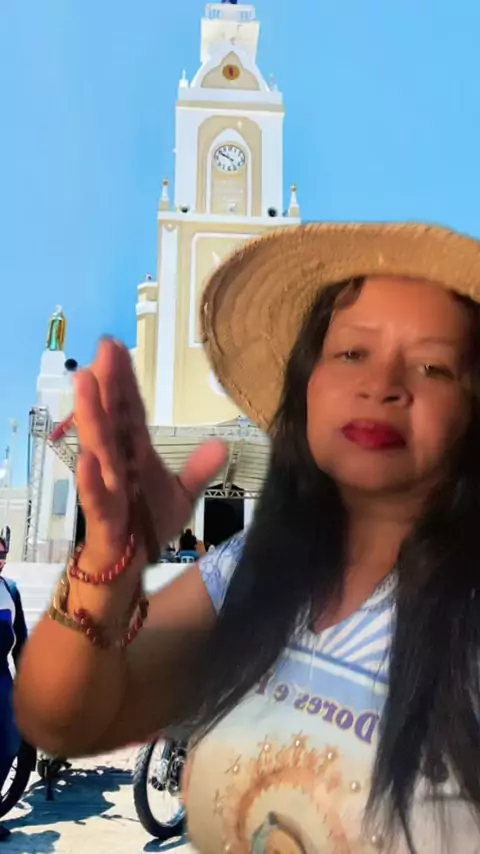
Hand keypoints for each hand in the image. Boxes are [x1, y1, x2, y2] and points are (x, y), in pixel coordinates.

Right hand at [75, 339, 226, 571]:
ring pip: (99, 448)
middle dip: (107, 384)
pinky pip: (95, 497)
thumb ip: (198, 471)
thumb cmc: (146, 527)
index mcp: (135, 454)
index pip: (131, 411)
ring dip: (92, 416)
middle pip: (112, 419)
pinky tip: (86, 458)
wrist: (129, 569)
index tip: (116, 347)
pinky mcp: (102, 517)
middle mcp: (117, 464)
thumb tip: (220, 444)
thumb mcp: (181, 496)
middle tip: (104, 348)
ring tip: (85, 382)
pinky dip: (90, 480)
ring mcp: (107, 487)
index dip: (125, 381)